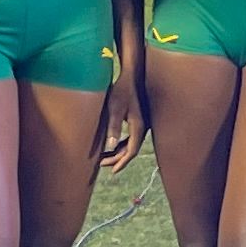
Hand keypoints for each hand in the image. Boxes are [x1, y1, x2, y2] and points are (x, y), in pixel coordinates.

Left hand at [95, 55, 144, 173]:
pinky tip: (111, 145)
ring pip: (131, 144)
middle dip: (117, 158)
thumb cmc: (122, 90)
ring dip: (118, 152)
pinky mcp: (138, 120)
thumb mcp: (115, 108)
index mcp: (138, 126)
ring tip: (104, 157)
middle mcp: (143, 127)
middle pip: (131, 149)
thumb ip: (113, 127)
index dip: (122, 162)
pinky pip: (130, 137)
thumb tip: (110, 146)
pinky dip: (121, 144)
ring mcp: (141, 124)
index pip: (132, 151)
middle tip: (102, 164)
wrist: (132, 76)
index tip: (112, 170)